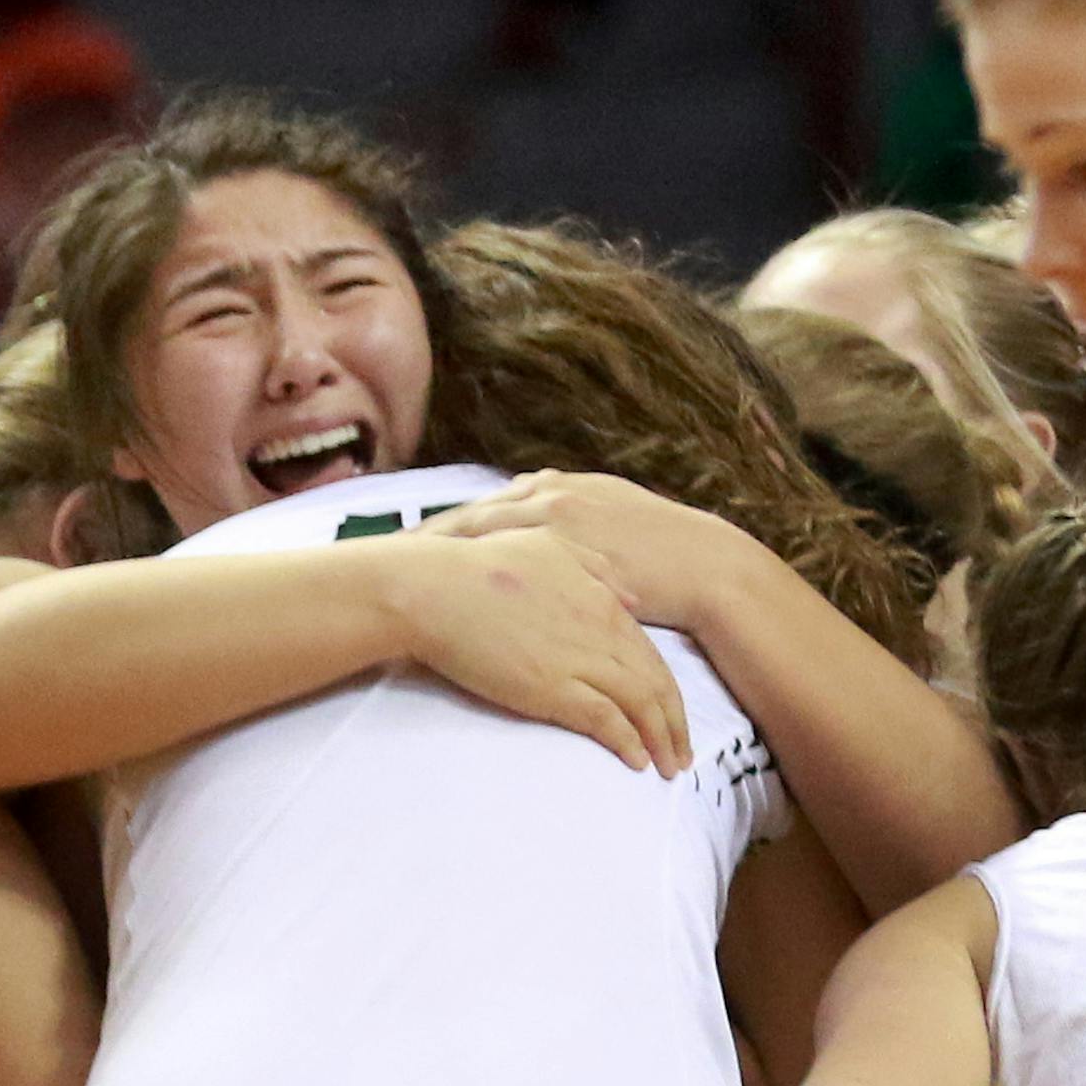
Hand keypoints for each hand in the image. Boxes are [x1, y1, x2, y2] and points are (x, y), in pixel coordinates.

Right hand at [385, 526, 690, 775]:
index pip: (651, 653)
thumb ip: (595, 567)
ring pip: (641, 705)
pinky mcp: (554, 688)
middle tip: (683, 755)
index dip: (668, 690)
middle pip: (657, 683)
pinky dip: (628, 743)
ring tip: (669, 767)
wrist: (435, 588)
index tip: (673, 716)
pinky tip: (637, 762)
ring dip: (661, 740)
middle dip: (675, 724)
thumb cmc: (479, 564)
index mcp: (602, 596)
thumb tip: (633, 599)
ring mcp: (580, 660)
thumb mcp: (547, 546)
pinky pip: (607, 722)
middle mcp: (602, 628)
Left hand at [425, 470, 769, 633]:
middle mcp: (549, 495)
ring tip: (399, 575)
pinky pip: (509, 568)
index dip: (444, 528)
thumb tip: (533, 537)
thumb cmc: (659, 553)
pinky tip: (448, 597)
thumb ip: (566, 525)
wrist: (704, 566)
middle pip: (470, 517)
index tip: (406, 544)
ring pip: (481, 537)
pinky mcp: (568, 553)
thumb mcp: (608, 520)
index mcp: (556, 488)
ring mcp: (557, 521)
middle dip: (427, 538)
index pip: (485, 508)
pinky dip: (475, 579)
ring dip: (439, 555)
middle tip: (382, 558)